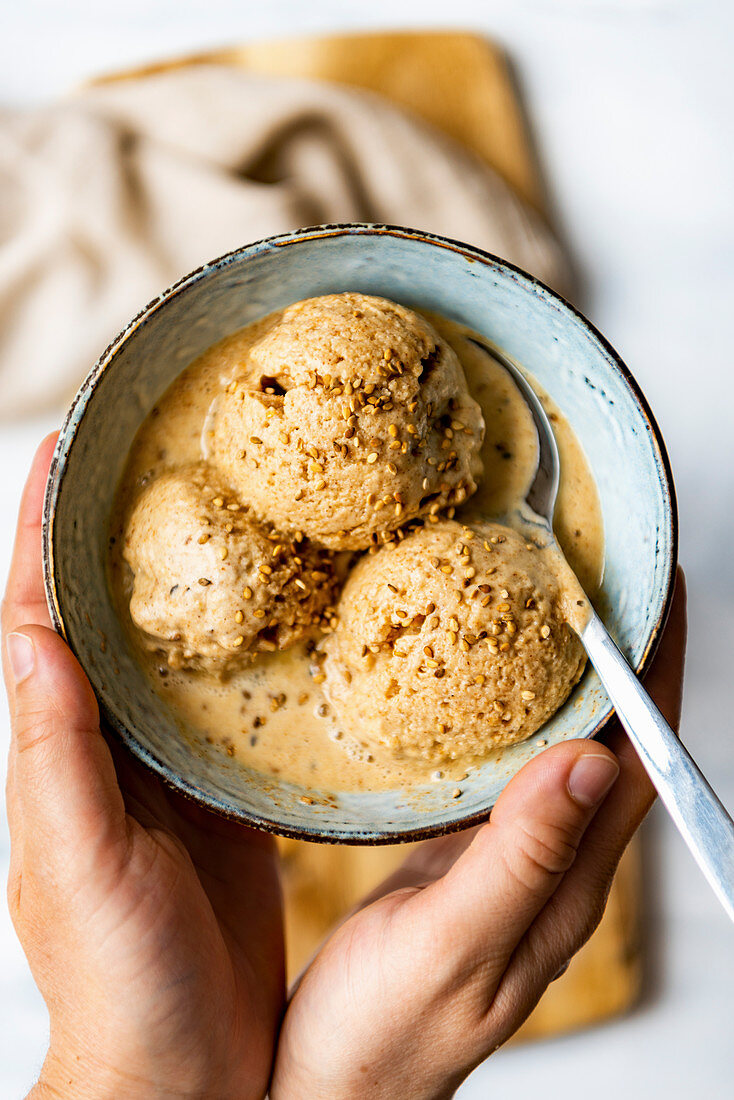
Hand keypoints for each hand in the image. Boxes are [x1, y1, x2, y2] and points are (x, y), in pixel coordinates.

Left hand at [3, 436, 284, 1099]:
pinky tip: (293, 616)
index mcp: (59, 749)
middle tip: (164, 451)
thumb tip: (33, 635)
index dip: (43, 528)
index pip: (37, 613)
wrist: (184, 1062)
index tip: (66, 445)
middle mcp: (107, 742)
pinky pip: (233, 696)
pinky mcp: (223, 787)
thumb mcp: (77, 863)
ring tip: (238, 508)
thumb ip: (54, 755)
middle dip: (122, 525)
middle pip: (108, 608)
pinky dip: (252, 645)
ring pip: (173, 643)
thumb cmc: (117, 978)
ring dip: (192, 575)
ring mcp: (167, 762)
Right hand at [271, 574, 685, 1099]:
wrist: (333, 1089)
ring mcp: (513, 859)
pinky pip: (509, 766)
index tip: (655, 591)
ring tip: (552, 604)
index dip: (655, 672)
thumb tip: (589, 760)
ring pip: (563, 747)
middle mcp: (554, 866)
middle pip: (614, 743)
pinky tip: (486, 681)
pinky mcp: (470, 855)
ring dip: (570, 675)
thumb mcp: (452, 946)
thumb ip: (522, 858)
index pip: (641, 761)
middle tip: (603, 572)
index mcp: (567, 885)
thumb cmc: (383, 1038)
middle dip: (621, 655)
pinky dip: (512, 710)